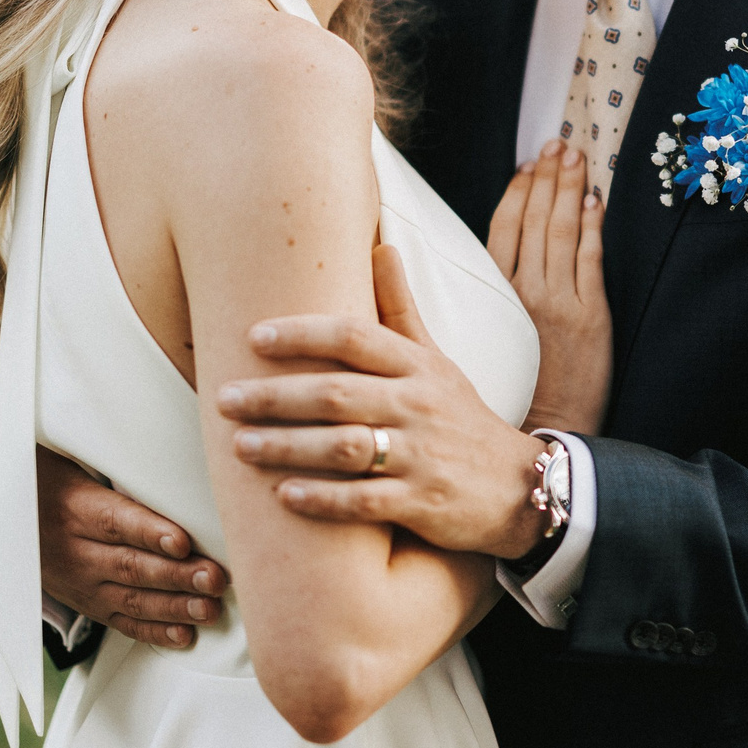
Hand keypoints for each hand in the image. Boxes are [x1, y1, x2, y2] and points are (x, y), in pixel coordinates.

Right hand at [36, 446, 230, 647]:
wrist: (11, 518)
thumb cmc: (58, 478)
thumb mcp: (73, 459)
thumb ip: (116, 460)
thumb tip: (168, 439)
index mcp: (74, 507)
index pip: (115, 521)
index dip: (150, 533)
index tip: (183, 541)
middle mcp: (74, 550)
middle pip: (130, 565)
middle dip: (176, 575)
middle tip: (214, 578)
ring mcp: (80, 582)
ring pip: (130, 599)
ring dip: (173, 607)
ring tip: (209, 608)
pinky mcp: (87, 604)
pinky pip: (121, 622)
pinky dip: (153, 632)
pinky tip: (183, 635)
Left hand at [221, 246, 550, 560]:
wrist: (522, 486)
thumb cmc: (460, 418)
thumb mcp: (436, 360)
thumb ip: (401, 309)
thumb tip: (380, 244)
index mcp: (418, 366)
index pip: (355, 337)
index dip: (303, 334)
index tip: (254, 336)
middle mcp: (419, 405)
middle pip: (338, 394)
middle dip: (275, 396)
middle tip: (224, 398)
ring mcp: (423, 455)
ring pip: (345, 447)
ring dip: (287, 446)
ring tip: (240, 445)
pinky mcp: (424, 503)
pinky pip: (365, 500)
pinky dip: (322, 498)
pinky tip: (282, 495)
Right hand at [486, 138, 610, 433]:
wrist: (548, 430)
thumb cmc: (516, 390)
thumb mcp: (487, 338)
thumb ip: (488, 296)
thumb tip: (494, 254)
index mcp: (495, 297)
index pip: (503, 228)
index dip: (517, 192)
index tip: (528, 165)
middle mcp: (524, 293)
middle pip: (534, 220)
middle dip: (547, 178)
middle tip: (558, 145)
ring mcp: (559, 303)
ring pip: (561, 232)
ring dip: (569, 190)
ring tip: (576, 158)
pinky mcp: (591, 317)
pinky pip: (591, 260)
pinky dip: (593, 227)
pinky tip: (596, 202)